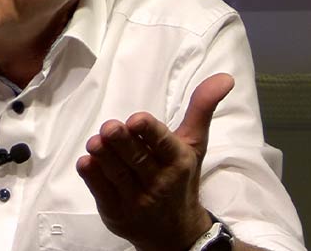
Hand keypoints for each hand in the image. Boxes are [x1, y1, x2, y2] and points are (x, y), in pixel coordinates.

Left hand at [75, 73, 234, 250]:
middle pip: (137, 159)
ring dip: (104, 157)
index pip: (164, 145)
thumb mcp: (194, 144)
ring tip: (95, 142)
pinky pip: (101, 192)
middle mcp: (159, 181)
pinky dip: (92, 177)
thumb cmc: (182, 178)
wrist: (175, 232)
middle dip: (122, 142)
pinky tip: (86, 162)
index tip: (136, 119)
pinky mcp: (115, 211)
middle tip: (109, 127)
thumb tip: (224, 77)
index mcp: (178, 161)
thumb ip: (201, 109)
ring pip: (117, 174)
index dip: (150, 132)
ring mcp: (136, 199)